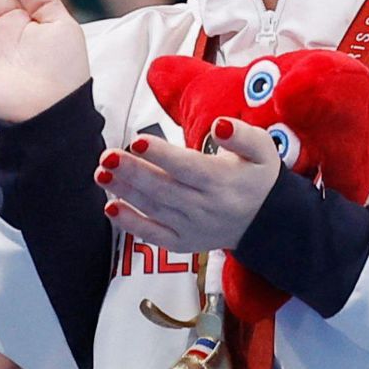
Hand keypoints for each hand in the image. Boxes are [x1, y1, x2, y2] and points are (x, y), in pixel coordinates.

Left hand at [94, 122, 283, 253]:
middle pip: (163, 188)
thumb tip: (221, 126)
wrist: (267, 223)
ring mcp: (192, 227)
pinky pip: (153, 235)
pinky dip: (131, 224)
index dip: (162, 155)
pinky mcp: (182, 243)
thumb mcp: (262, 150)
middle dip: (132, 172)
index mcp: (223, 181)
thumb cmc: (257, 178)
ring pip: (154, 209)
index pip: (187, 167)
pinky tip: (110, 208)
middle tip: (108, 156)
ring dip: (124, 192)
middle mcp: (205, 206)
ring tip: (101, 174)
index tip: (138, 141)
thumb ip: (242, 135)